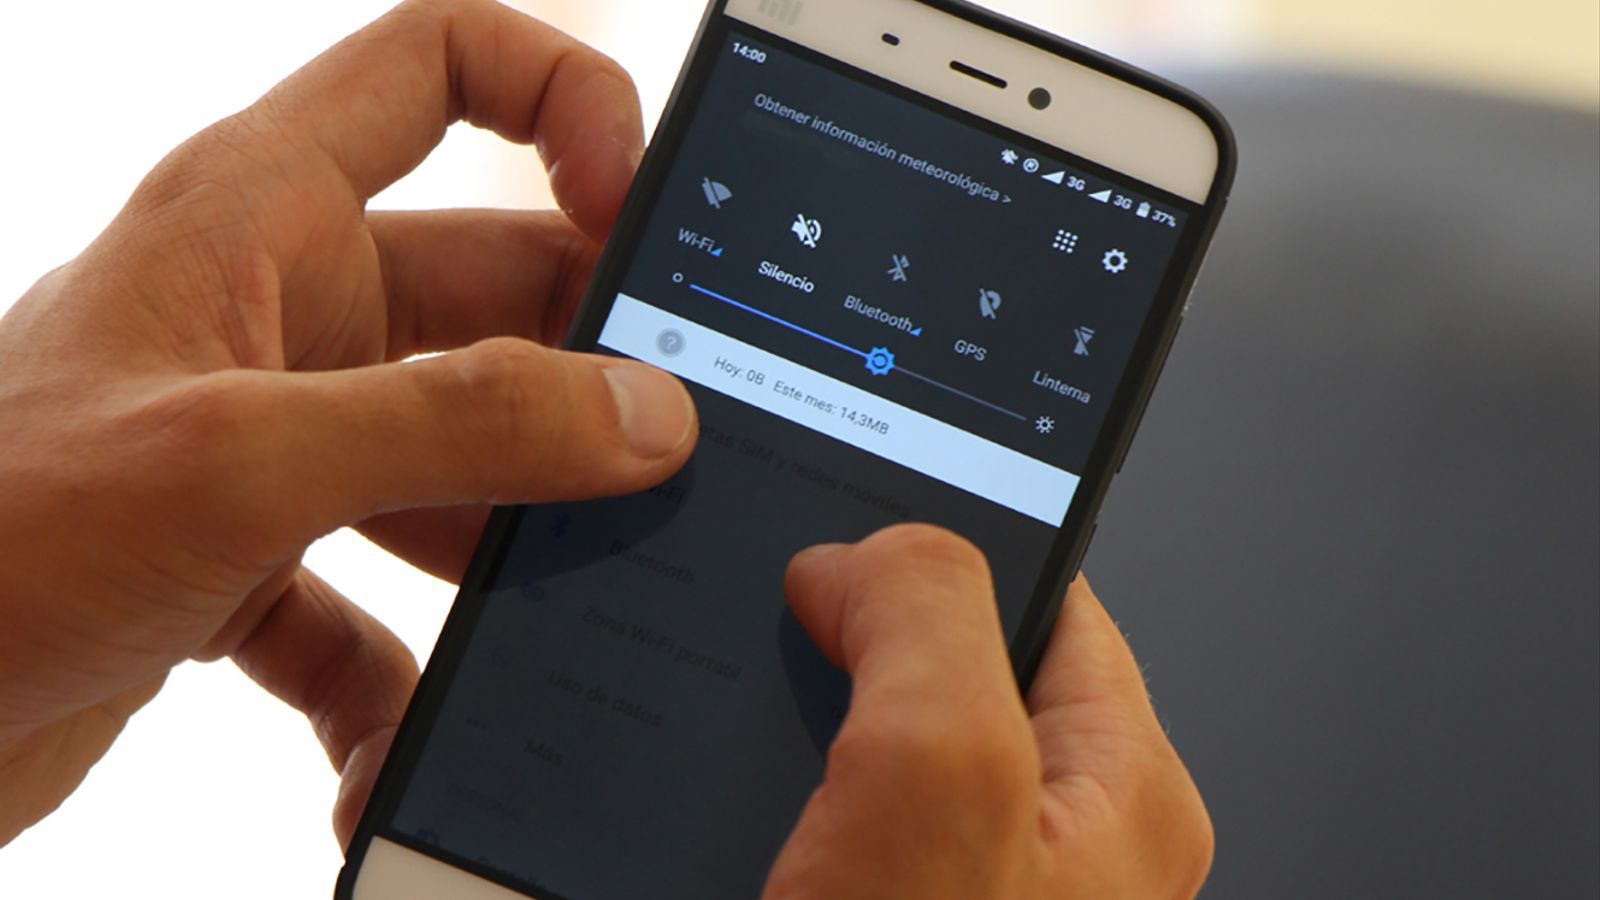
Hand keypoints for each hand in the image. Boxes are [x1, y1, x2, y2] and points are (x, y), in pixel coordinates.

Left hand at [0, 0, 694, 847]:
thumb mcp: (237, 460)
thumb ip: (456, 424)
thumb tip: (640, 414)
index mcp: (263, 215)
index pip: (442, 68)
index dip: (563, 102)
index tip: (637, 210)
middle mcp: (279, 312)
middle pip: (498, 295)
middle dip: (586, 375)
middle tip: (665, 456)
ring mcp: (272, 441)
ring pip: (457, 462)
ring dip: (506, 549)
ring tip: (551, 617)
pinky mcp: (251, 561)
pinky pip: (371, 608)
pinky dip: (398, 681)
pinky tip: (394, 742)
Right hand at [771, 526, 1213, 898]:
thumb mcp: (936, 771)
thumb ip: (926, 616)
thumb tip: (866, 556)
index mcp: (1126, 791)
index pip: (1052, 594)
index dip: (949, 547)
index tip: (861, 533)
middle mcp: (1065, 841)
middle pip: (954, 667)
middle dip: (865, 647)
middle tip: (793, 664)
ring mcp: (976, 883)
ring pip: (883, 746)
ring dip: (810, 731)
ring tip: (772, 768)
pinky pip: (842, 818)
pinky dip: (788, 801)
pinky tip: (758, 820)